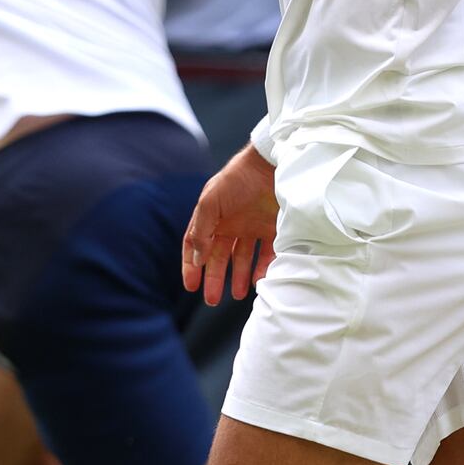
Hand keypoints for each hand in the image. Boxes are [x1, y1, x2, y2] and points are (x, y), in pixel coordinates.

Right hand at [182, 144, 278, 306]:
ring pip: (242, 259)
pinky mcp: (272, 229)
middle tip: (212, 300)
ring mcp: (251, 227)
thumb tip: (197, 258)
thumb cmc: (237, 178)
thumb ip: (202, 229)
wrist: (273, 164)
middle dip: (214, 279)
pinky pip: (266, 255)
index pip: (196, 247)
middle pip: (218, 257)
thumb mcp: (211, 201)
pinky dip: (262, 269)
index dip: (191, 267)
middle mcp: (230, 224)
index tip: (191, 286)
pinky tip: (258, 280)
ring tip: (237, 295)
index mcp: (212, 218)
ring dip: (238, 277)